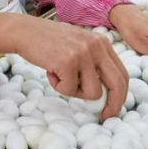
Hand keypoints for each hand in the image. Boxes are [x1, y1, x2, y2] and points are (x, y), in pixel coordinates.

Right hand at [0, 13, 127, 120]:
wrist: (25, 32)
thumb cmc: (50, 43)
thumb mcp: (79, 46)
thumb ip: (94, 64)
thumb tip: (105, 95)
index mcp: (102, 42)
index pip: (122, 73)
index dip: (121, 95)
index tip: (113, 108)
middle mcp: (96, 46)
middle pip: (116, 84)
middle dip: (112, 105)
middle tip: (104, 116)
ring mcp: (83, 53)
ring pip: (92, 92)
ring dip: (75, 92)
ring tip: (61, 78)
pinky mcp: (68, 61)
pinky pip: (69, 90)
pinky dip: (58, 87)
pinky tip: (51, 72)